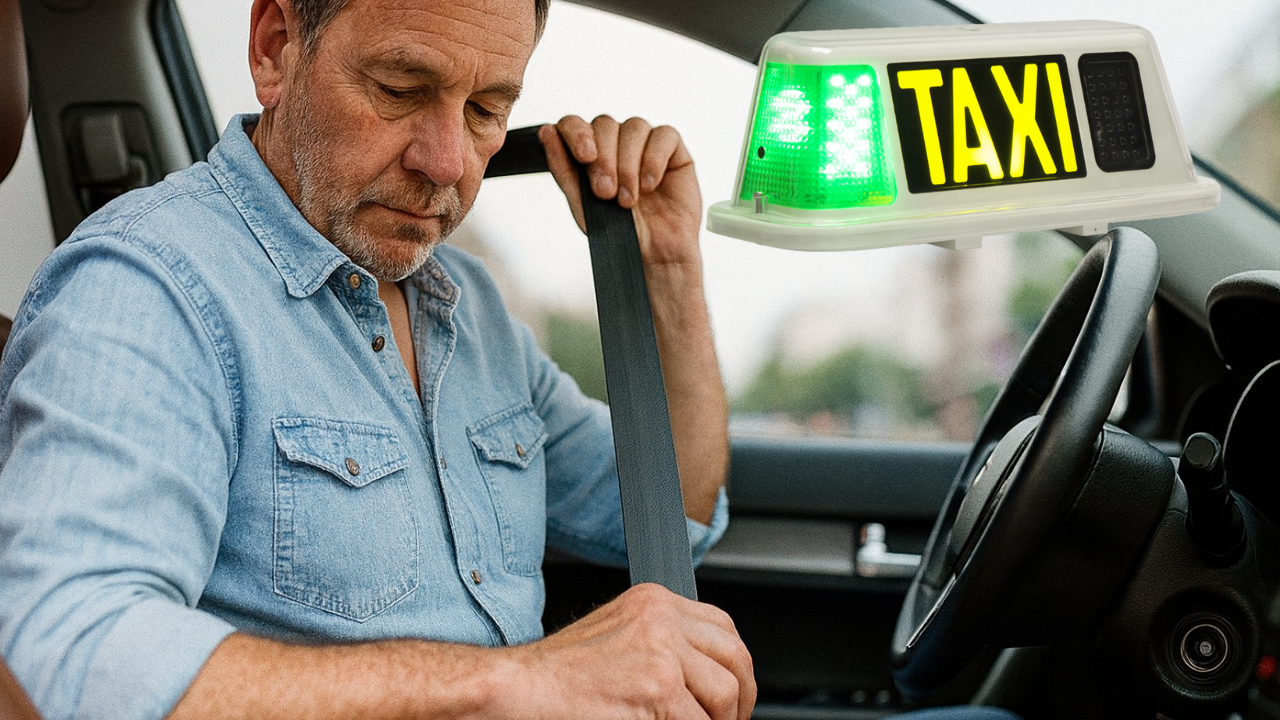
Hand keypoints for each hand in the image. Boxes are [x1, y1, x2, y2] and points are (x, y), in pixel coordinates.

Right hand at [507, 583, 754, 719]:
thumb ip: (660, 645)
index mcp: (653, 601)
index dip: (734, 667)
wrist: (516, 689)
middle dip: (740, 699)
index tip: (732, 696)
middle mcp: (661, 618)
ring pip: (725, 695)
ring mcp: (661, 652)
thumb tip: (702, 677)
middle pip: (735, 657)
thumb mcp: (616, 636)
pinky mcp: (657, 688)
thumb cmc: (555, 675)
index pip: (722, 628)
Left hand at [539, 115, 703, 269]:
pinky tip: (650, 186)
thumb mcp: (581, 204)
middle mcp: (616, 142)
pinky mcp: (674, 150)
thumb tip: (546, 131)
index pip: (575, 123)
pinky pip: (664, 135)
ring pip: (634, 127)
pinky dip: (654, 160)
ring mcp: (645, 143)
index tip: (584, 157)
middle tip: (606, 193)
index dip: (577, 132)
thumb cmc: (617, 232)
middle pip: (605, 124)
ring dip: (628, 164)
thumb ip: (562, 167)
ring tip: (628, 200)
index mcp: (590, 151)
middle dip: (604, 159)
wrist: (653, 255)